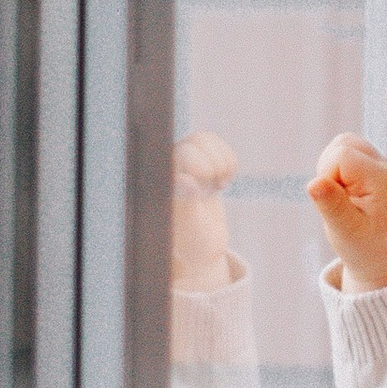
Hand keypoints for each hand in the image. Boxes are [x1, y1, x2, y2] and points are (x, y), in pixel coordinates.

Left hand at [171, 130, 237, 291]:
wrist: (201, 248)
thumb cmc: (190, 241)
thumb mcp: (189, 227)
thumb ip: (186, 203)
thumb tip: (186, 180)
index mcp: (158, 180)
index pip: (182, 153)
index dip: (200, 169)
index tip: (203, 193)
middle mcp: (167, 167)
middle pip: (196, 141)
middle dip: (213, 166)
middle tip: (212, 190)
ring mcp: (182, 162)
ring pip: (206, 139)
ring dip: (222, 162)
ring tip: (217, 185)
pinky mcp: (198, 161)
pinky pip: (217, 146)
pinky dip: (228, 162)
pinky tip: (223, 180)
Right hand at [309, 131, 386, 289]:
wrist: (381, 259)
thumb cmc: (364, 248)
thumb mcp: (345, 231)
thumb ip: (331, 205)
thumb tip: (314, 183)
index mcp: (382, 179)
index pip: (341, 155)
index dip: (326, 175)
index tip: (335, 202)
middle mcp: (385, 166)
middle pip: (343, 142)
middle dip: (328, 168)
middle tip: (337, 199)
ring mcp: (380, 165)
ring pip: (344, 144)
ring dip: (331, 167)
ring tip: (340, 196)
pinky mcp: (372, 167)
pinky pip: (345, 153)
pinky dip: (336, 169)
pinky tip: (343, 192)